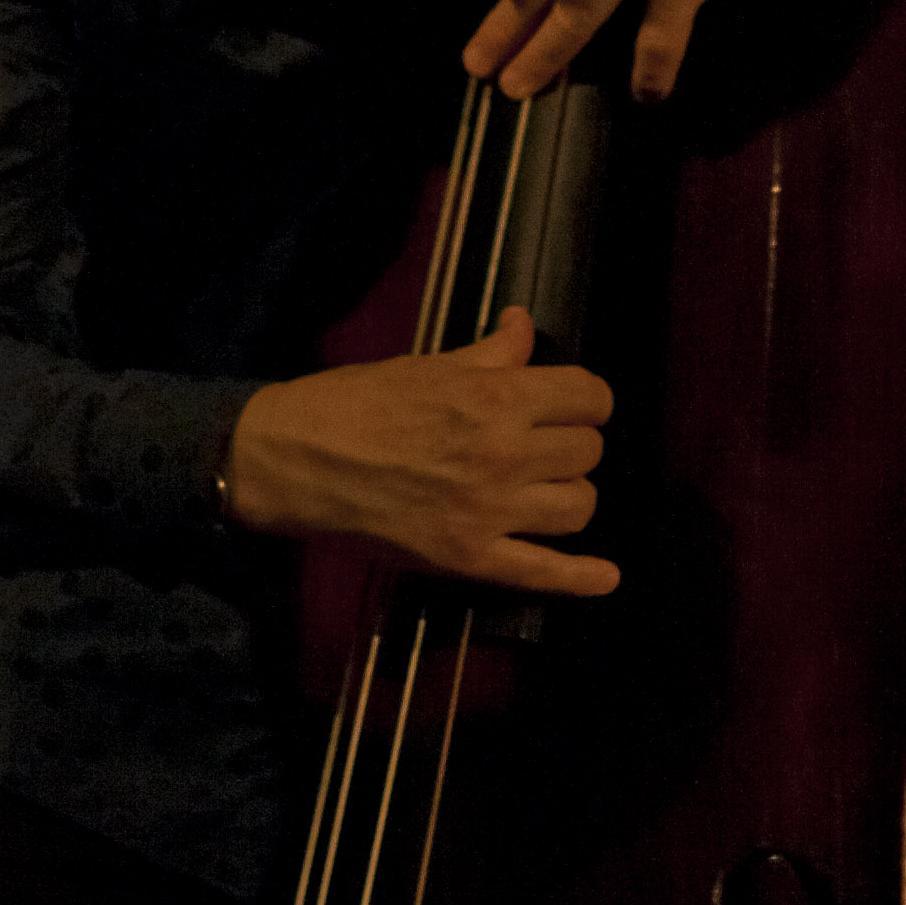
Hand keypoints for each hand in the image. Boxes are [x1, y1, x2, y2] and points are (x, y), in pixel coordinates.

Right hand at [222, 306, 616, 594]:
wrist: (299, 459)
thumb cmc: (358, 402)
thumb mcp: (429, 365)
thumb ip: (490, 354)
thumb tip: (523, 325)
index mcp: (496, 396)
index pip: (588, 396)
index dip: (585, 399)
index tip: (572, 404)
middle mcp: (504, 452)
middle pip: (588, 451)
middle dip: (573, 444)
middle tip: (545, 445)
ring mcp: (490, 510)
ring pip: (579, 506)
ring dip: (569, 495)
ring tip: (545, 489)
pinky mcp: (470, 557)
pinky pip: (543, 572)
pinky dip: (581, 578)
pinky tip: (607, 578)